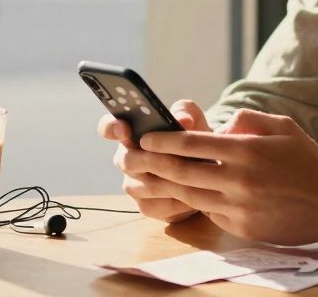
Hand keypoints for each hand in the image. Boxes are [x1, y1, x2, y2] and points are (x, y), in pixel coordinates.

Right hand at [100, 99, 209, 222]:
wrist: (209, 175)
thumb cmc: (195, 141)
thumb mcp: (195, 120)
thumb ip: (186, 112)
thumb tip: (182, 119)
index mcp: (132, 132)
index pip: (108, 127)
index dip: (111, 127)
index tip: (124, 129)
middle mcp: (126, 158)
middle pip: (126, 160)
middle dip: (152, 159)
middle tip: (177, 156)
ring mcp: (133, 184)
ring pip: (142, 184)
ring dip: (169, 180)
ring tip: (194, 175)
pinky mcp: (145, 206)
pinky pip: (154, 204)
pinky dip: (175, 200)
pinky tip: (193, 192)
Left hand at [137, 110, 317, 244]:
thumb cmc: (307, 160)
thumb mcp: (281, 126)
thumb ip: (246, 120)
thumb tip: (218, 126)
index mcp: (247, 151)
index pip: (193, 145)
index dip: (164, 140)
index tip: (145, 137)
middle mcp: (239, 181)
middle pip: (182, 172)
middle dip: (150, 164)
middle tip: (128, 158)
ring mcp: (240, 207)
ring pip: (190, 196)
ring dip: (164, 186)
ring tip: (144, 177)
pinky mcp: (243, 228)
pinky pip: (209, 213)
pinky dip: (195, 202)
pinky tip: (183, 194)